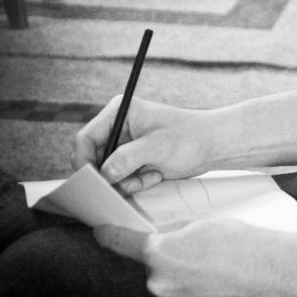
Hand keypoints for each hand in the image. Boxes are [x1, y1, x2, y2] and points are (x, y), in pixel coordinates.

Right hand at [75, 97, 215, 193]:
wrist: (212, 145)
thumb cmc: (190, 137)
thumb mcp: (158, 146)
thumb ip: (128, 158)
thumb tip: (104, 173)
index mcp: (119, 112)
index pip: (86, 138)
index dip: (84, 161)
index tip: (93, 181)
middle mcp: (118, 127)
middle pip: (92, 158)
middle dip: (109, 175)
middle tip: (128, 184)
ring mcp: (124, 145)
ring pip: (106, 172)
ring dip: (125, 181)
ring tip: (151, 175)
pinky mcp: (132, 160)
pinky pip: (120, 179)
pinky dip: (135, 183)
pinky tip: (155, 175)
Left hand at [95, 219, 273, 296]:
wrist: (268, 270)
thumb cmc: (238, 241)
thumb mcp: (200, 223)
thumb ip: (174, 233)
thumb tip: (166, 238)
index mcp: (159, 252)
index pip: (123, 243)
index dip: (109, 235)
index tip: (101, 232)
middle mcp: (160, 282)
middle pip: (156, 268)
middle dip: (171, 260)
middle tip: (200, 252)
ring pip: (173, 288)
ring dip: (187, 280)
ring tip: (217, 270)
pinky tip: (221, 287)